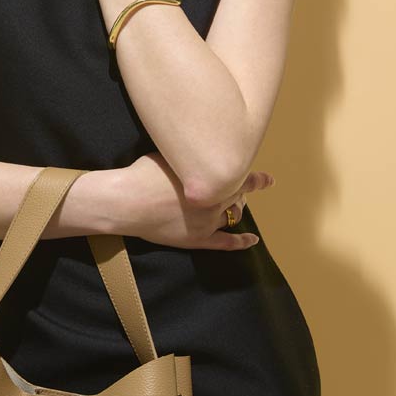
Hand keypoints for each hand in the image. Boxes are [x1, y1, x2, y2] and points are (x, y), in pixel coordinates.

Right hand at [117, 153, 271, 250]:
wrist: (128, 201)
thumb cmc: (144, 174)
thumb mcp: (170, 154)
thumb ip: (189, 157)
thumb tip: (197, 152)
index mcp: (211, 179)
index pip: (242, 178)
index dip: (257, 179)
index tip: (268, 179)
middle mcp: (215, 200)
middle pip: (238, 196)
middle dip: (243, 192)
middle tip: (246, 188)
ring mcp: (208, 222)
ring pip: (233, 216)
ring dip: (237, 211)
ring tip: (239, 207)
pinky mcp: (197, 239)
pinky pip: (225, 243)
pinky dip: (241, 242)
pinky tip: (252, 241)